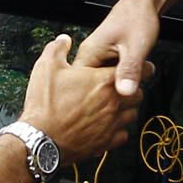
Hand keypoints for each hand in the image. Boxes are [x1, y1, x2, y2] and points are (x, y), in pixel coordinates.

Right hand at [20, 34, 138, 162]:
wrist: (39, 140)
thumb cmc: (44, 105)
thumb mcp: (46, 68)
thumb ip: (57, 49)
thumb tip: (64, 40)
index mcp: (102, 82)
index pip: (134, 70)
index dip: (141, 67)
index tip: (142, 67)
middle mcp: (112, 103)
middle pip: (137, 94)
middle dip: (132, 88)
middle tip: (124, 85)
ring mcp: (111, 124)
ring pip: (132, 114)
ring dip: (127, 108)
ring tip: (116, 105)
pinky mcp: (105, 143)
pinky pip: (123, 135)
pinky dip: (119, 129)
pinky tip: (109, 125)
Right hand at [74, 0, 157, 100]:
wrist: (142, 5)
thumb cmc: (136, 18)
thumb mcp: (135, 46)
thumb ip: (129, 69)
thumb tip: (126, 90)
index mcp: (89, 53)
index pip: (82, 83)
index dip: (96, 96)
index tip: (113, 99)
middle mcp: (89, 58)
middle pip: (93, 89)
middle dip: (111, 95)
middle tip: (129, 88)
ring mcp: (97, 61)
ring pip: (101, 87)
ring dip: (116, 91)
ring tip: (130, 84)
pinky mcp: (105, 62)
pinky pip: (108, 81)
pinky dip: (119, 86)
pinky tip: (129, 82)